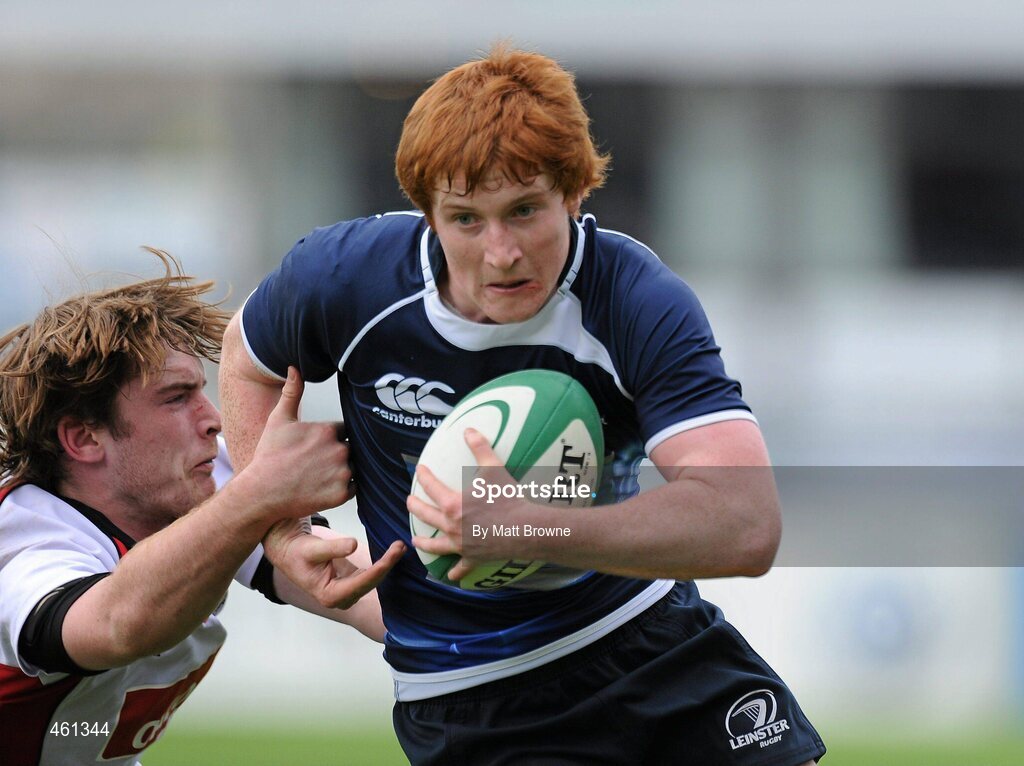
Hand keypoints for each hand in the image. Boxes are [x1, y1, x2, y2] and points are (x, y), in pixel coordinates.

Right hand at [242, 367, 353, 519]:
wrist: (261, 492)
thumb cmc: (269, 456)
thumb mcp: (279, 420)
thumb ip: (292, 393)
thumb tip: (294, 368)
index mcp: (328, 430)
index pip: (342, 430)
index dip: (331, 437)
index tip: (316, 446)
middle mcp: (339, 450)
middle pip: (350, 448)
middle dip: (337, 453)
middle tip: (316, 462)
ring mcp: (342, 473)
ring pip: (353, 467)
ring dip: (342, 469)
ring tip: (319, 474)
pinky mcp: (342, 494)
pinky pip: (353, 487)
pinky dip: (343, 487)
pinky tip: (323, 485)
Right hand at [264, 520, 405, 608]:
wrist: (287, 550)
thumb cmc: (296, 551)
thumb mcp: (313, 548)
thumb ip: (334, 548)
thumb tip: (353, 545)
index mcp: (330, 596)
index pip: (363, 582)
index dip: (381, 567)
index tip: (395, 551)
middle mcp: (340, 599)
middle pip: (371, 582)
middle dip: (387, 564)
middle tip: (401, 545)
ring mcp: (345, 593)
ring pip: (372, 580)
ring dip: (387, 564)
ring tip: (400, 547)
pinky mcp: (349, 583)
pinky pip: (369, 575)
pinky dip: (381, 563)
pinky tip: (392, 552)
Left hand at [407, 428, 520, 580]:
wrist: (524, 528)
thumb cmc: (508, 498)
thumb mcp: (494, 468)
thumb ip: (480, 448)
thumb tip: (468, 429)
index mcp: (452, 505)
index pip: (431, 487)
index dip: (424, 476)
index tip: (419, 470)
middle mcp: (451, 527)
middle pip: (425, 516)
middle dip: (415, 507)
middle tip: (410, 501)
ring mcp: (460, 545)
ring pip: (435, 546)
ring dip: (424, 542)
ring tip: (416, 540)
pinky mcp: (472, 558)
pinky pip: (461, 567)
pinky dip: (455, 572)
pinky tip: (450, 576)